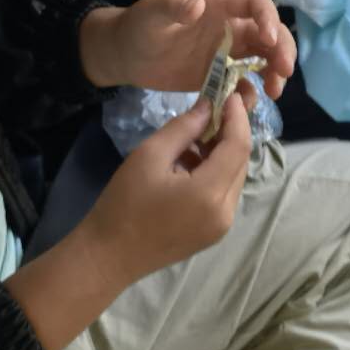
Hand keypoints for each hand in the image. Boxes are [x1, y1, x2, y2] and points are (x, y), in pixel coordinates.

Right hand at [78, 94, 252, 288]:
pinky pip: (223, 193)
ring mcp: (221, 226)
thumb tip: (209, 106)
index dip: (237, 116)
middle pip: (240, 162)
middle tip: (212, 108)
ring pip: (234, 177)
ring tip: (194, 135)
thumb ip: (184, 128)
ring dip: (221, 152)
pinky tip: (190, 162)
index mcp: (211, 194)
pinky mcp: (213, 233)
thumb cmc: (124, 203)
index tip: (230, 93)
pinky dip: (214, 172)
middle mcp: (226, 212)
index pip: (238, 146)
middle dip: (230, 132)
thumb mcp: (149, 156)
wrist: (108, 256)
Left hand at [80, 0, 295, 98]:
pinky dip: (250, 93)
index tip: (270, 41)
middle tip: (284, 72)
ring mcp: (226, 53)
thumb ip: (174, 8)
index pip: (255, 4)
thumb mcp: (152, 14)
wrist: (125, 55)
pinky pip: (243, 83)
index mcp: (218, 6)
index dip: (268, 19)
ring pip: (263, 58)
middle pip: (269, 32)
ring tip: (273, 92)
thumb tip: (197, 5)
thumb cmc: (138, 26)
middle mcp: (229, 28)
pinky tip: (246, 106)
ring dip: (275, 72)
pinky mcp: (218, 77)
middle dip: (282, 49)